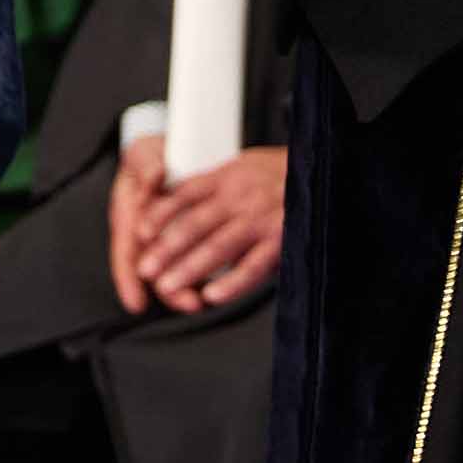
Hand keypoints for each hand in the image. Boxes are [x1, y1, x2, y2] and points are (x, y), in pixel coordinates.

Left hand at [108, 132, 286, 317]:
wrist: (323, 170)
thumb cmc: (281, 172)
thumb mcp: (245, 165)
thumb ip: (214, 184)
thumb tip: (172, 198)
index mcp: (228, 176)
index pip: (185, 194)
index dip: (160, 214)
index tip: (139, 233)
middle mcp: (241, 196)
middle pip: (195, 224)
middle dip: (166, 249)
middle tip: (144, 269)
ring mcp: (261, 218)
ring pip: (218, 247)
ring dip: (189, 268)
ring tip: (166, 287)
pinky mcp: (282, 239)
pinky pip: (253, 266)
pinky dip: (232, 283)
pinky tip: (212, 296)